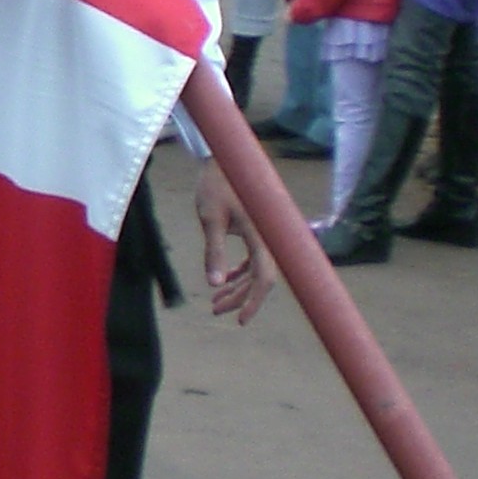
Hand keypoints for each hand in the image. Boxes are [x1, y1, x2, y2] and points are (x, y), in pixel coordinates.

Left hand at [194, 160, 274, 324]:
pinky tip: (225, 280)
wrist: (222, 159)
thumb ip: (213, 251)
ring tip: (216, 302)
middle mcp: (267, 237)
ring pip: (256, 270)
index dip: (253, 302)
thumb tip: (214, 284)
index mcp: (261, 235)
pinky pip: (253, 258)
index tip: (239, 320)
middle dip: (240, 298)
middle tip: (215, 310)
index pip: (263, 278)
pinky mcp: (255, 229)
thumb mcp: (210, 219)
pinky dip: (240, 272)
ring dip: (238, 287)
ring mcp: (263, 233)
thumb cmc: (215, 185)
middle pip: (260, 278)